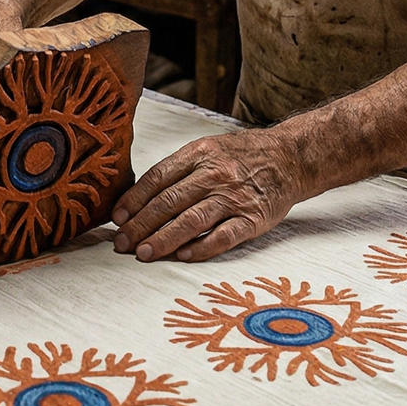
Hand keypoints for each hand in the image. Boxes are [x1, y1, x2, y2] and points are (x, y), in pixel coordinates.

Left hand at [111, 130, 308, 261]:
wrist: (290, 157)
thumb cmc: (241, 156)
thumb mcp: (207, 149)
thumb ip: (177, 170)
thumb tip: (139, 197)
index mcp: (198, 154)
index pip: (157, 178)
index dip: (134, 199)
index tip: (116, 218)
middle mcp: (214, 174)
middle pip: (169, 202)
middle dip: (140, 224)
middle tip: (121, 243)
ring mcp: (234, 197)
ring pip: (191, 220)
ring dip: (163, 239)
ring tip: (142, 253)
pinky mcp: (254, 219)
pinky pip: (224, 236)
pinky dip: (202, 248)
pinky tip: (183, 256)